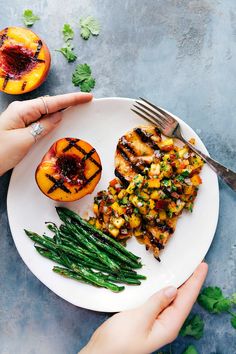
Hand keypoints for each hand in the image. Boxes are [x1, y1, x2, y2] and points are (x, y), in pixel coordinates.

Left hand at [0, 92, 91, 175]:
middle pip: (49, 103)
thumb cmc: (0, 153)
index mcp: (22, 110)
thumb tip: (58, 116)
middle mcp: (21, 110)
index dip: (71, 99)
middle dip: (68, 101)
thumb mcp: (24, 141)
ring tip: (76, 109)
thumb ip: (43, 127)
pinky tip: (58, 120)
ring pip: (44, 111)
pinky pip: (39, 120)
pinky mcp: (19, 127)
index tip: (87, 97)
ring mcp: (19, 118)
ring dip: (60, 110)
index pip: (52, 102)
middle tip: (85, 102)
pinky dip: (51, 119)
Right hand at [80, 262, 207, 353]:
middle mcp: (166, 324)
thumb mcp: (139, 319)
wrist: (101, 352)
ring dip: (180, 284)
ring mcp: (157, 321)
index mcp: (168, 326)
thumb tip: (173, 289)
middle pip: (183, 299)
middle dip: (191, 281)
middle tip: (197, 264)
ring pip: (173, 299)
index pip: (186, 300)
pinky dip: (166, 289)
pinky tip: (166, 283)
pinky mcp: (148, 318)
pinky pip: (162, 301)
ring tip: (187, 270)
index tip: (202, 266)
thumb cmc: (119, 340)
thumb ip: (156, 303)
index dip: (195, 282)